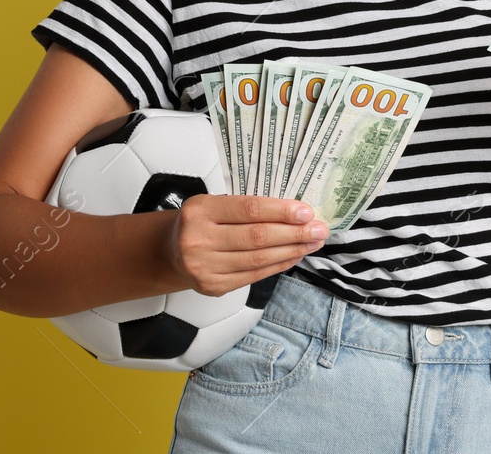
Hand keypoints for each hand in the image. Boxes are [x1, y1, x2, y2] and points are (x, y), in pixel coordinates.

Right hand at [166, 195, 328, 296]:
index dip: (281, 211)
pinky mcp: (212, 286)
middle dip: (294, 233)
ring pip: (258, 259)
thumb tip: (296, 213)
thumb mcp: (215, 204)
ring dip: (291, 251)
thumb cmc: (201, 222)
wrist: (171, 251)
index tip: (306, 212)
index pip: (249, 209)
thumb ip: (248, 208)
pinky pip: (253, 276)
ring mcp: (204, 266)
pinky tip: (293, 256)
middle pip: (257, 237)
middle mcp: (199, 239)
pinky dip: (277, 265)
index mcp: (201, 210)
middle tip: (319, 229)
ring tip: (312, 243)